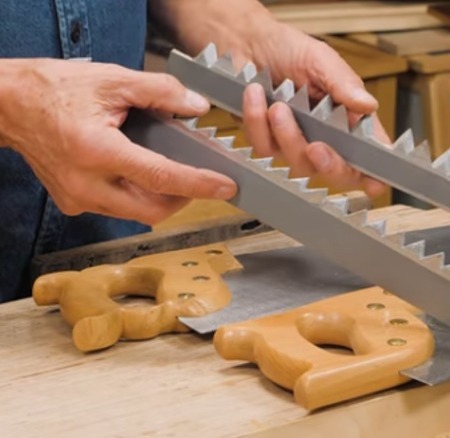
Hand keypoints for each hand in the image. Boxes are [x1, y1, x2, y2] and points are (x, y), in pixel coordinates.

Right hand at [0, 59, 236, 224]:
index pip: (161, 178)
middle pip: (153, 209)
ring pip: (135, 214)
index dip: (199, 184)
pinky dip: (136, 195)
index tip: (226, 187)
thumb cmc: (54, 89)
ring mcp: (77, 198)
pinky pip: (116, 209)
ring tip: (170, 171)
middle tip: (200, 178)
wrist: (8, 105)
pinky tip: (138, 173)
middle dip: (184, 197)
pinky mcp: (72, 203)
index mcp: (97, 150)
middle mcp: (86, 183)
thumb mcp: (111, 79)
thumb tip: (195, 106)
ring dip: (160, 198)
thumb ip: (160, 92)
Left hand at [149, 0, 388, 197]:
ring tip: (278, 104)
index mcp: (349, 119)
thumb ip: (344, 85)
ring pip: (298, 164)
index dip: (374, 173)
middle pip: (337, 173)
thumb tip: (369, 106)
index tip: (374, 182)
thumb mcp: (322, 60)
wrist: (247, 42)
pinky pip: (265, 149)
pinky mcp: (267, 143)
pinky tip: (256, 97)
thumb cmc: (289, 49)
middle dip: (328, 164)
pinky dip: (258, 122)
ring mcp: (296, 144)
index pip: (369, 154)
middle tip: (316, 147)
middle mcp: (326, 136)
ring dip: (287, 135)